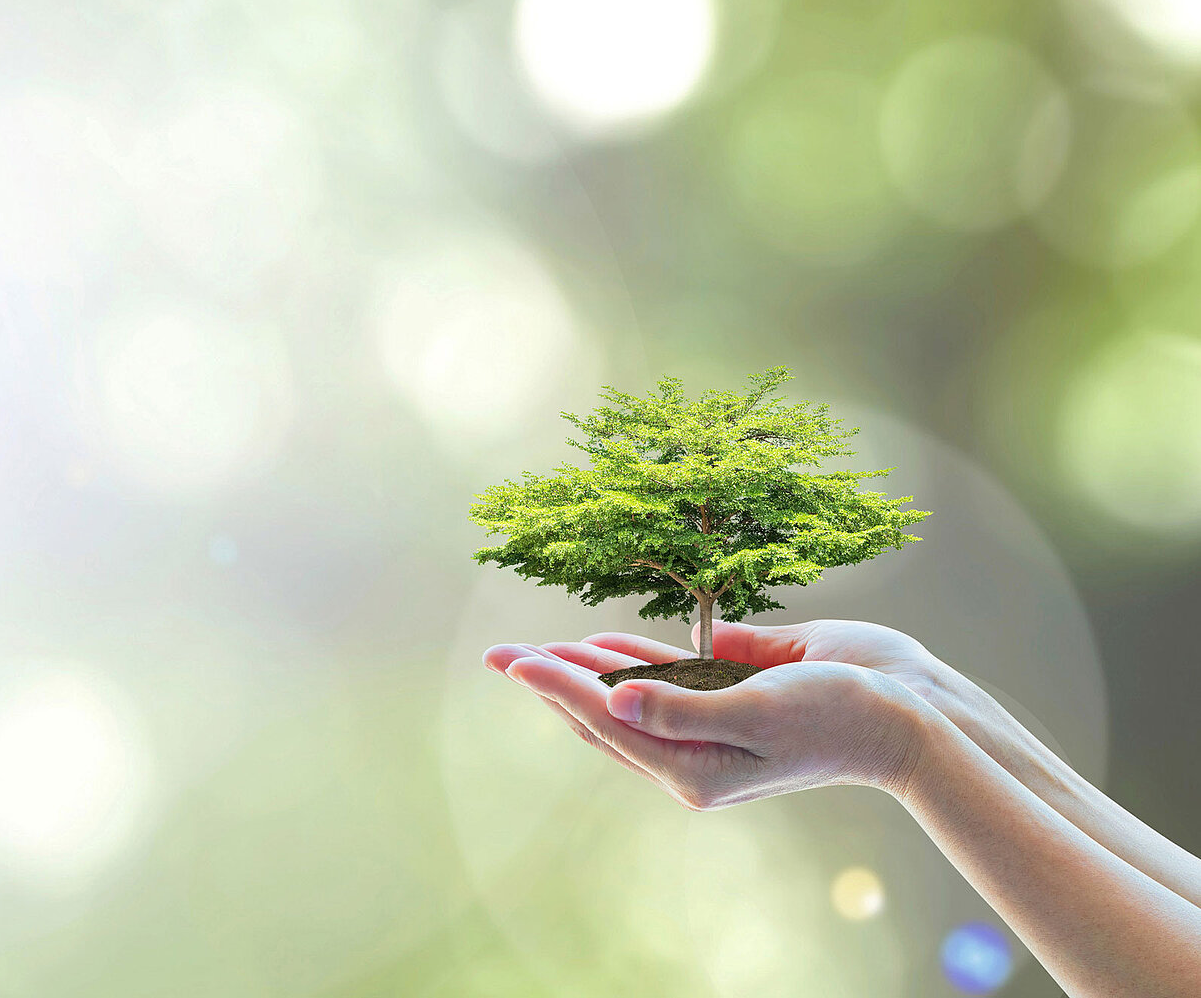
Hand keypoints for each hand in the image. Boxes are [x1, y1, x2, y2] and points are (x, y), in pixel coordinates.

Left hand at [482, 641, 928, 808]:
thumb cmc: (839, 717)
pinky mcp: (733, 690)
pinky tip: (603, 644)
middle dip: (552, 680)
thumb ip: (685, 709)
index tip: (513, 658)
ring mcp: (711, 719)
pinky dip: (634, 659)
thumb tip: (616, 701)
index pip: (606, 720)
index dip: (555, 686)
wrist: (911, 714)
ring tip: (539, 647)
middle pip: (604, 712)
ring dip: (585, 667)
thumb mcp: (758, 715)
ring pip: (631, 693)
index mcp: (693, 767)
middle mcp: (694, 748)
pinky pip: (669, 675)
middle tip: (501, 655)